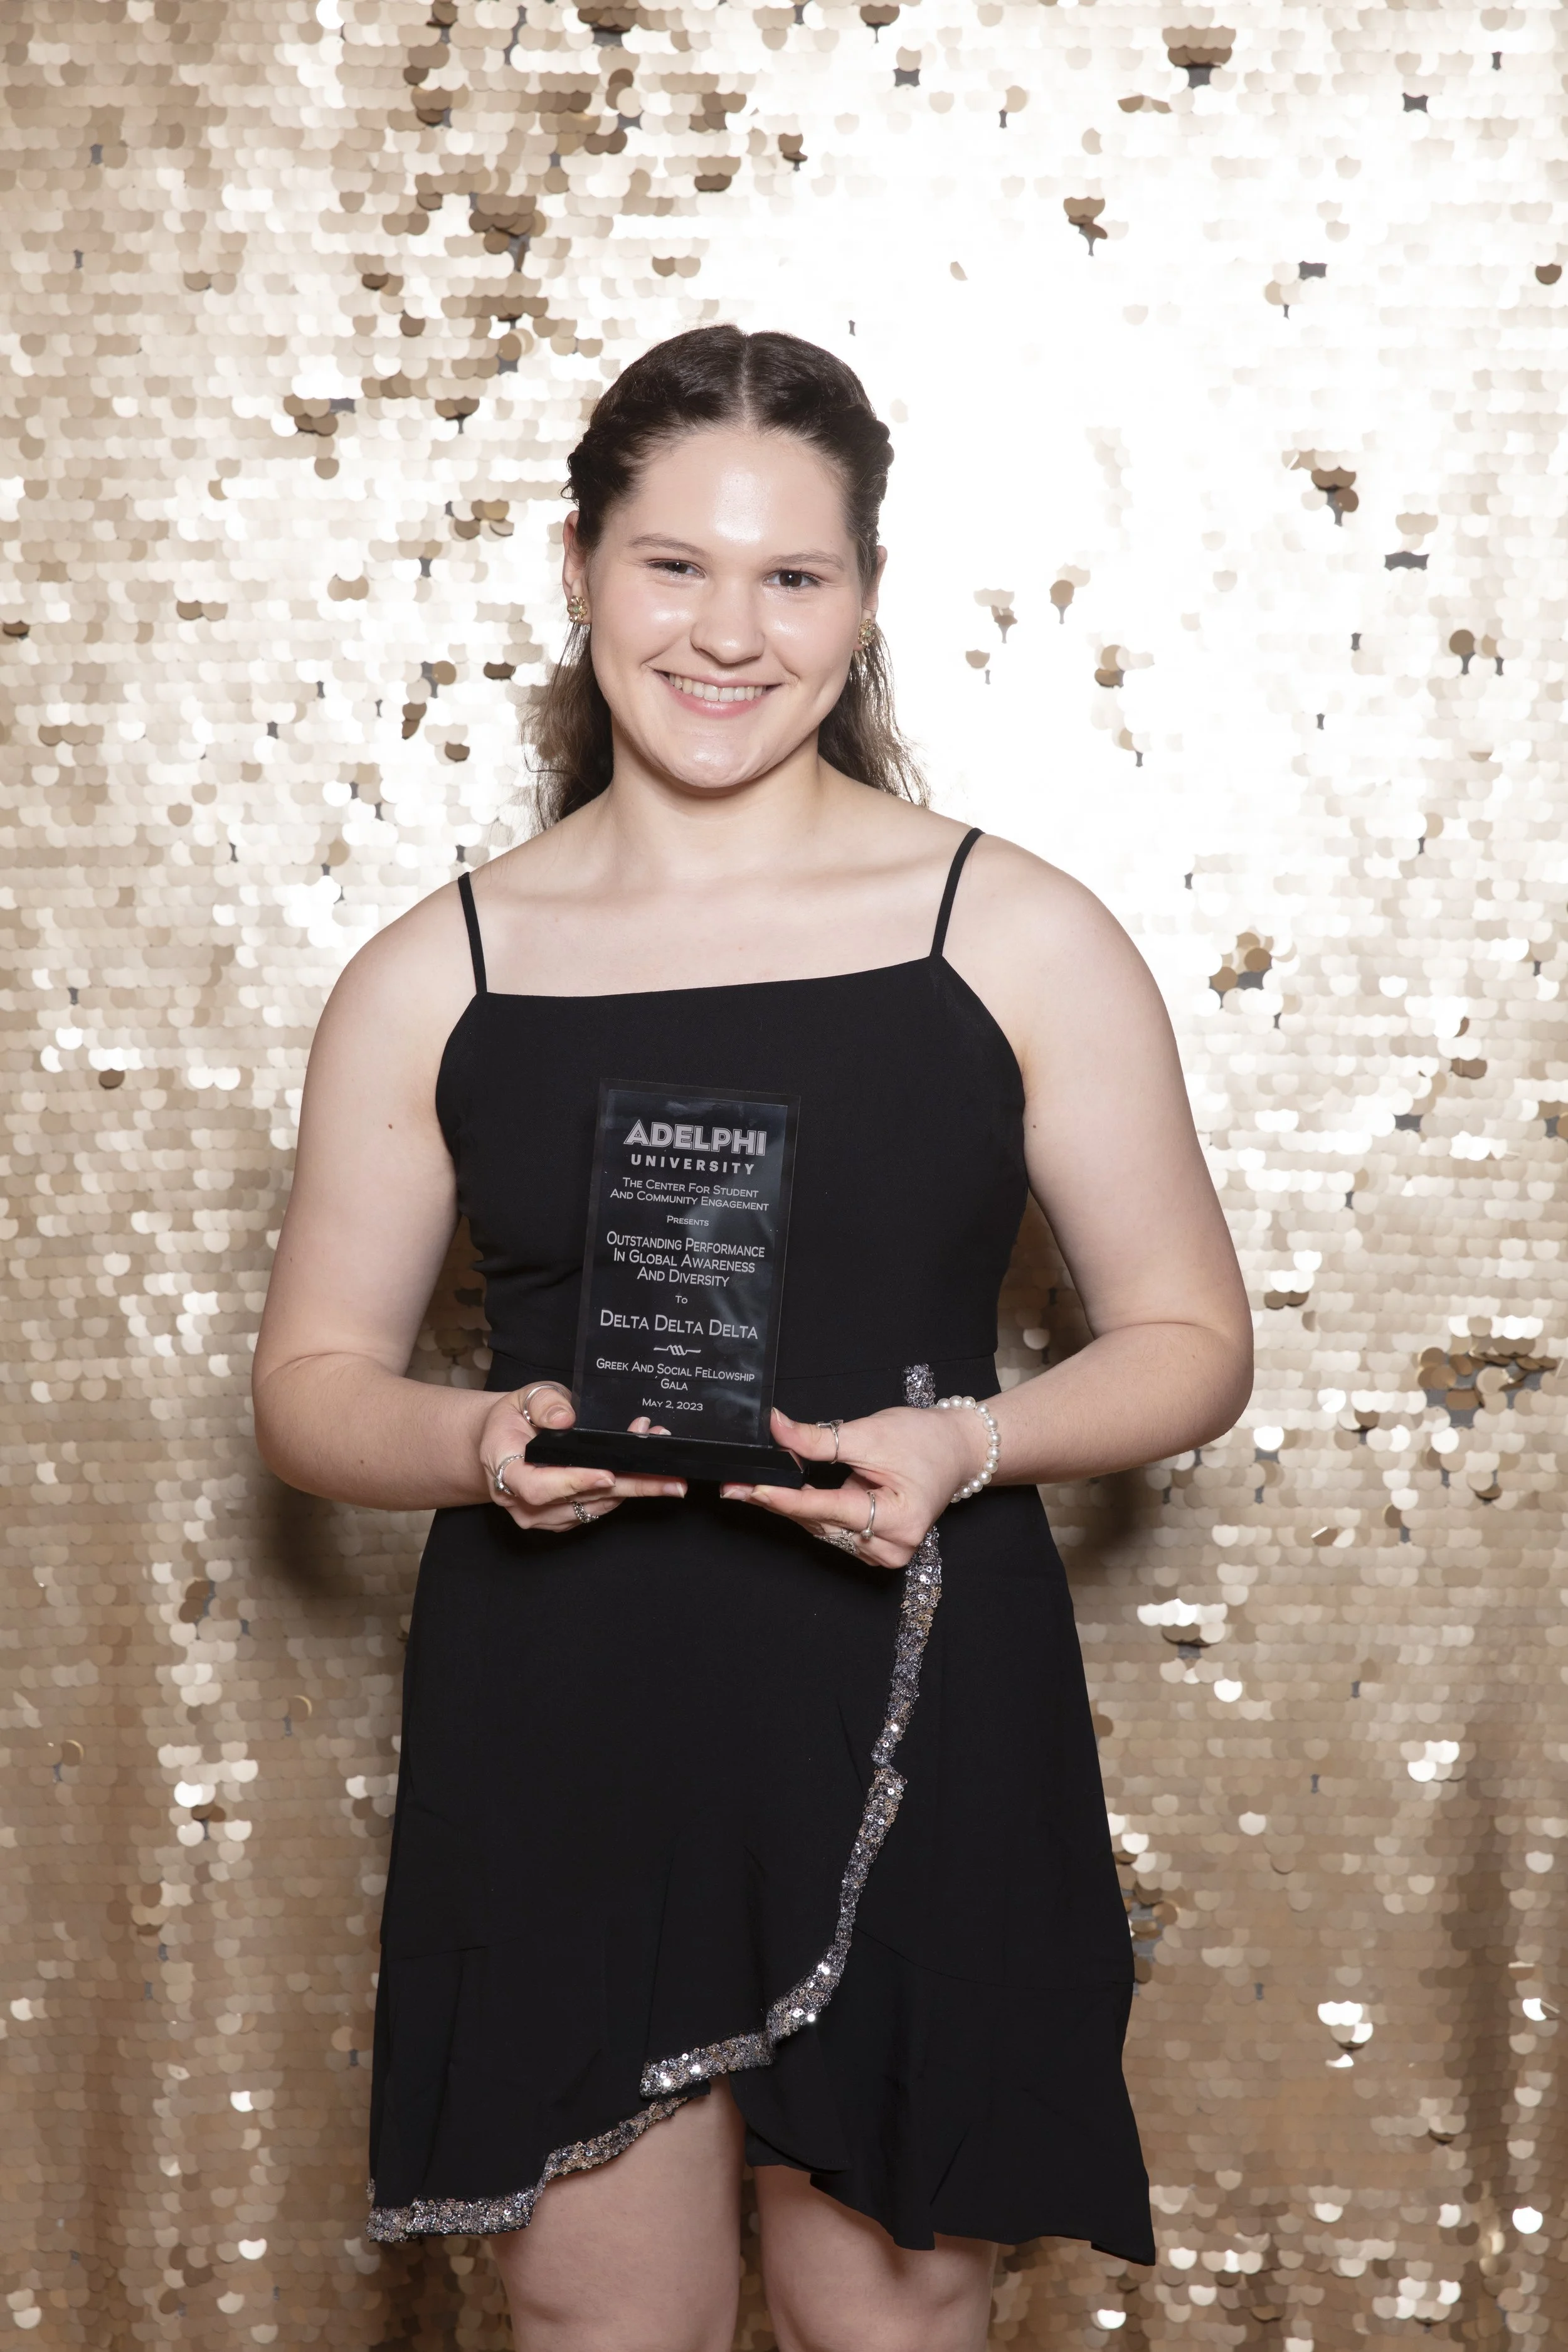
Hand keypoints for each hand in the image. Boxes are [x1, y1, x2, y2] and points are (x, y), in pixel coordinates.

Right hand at [478, 1383, 685, 1532]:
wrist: (503, 1440)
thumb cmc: (515, 1418)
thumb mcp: (525, 1397)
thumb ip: (544, 1404)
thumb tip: (565, 1419)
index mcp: (505, 1470)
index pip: (537, 1487)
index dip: (574, 1482)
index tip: (607, 1474)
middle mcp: (521, 1502)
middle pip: (578, 1500)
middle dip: (629, 1485)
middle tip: (671, 1480)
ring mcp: (542, 1515)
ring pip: (594, 1506)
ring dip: (634, 1487)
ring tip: (668, 1468)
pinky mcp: (563, 1517)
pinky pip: (597, 1508)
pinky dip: (624, 1490)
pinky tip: (648, 1472)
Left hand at [720, 1404, 986, 1569]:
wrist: (956, 1451)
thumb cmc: (923, 1440)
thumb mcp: (869, 1433)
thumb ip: (819, 1439)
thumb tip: (776, 1428)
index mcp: (899, 1519)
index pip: (828, 1509)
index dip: (786, 1498)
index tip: (750, 1490)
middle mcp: (892, 1546)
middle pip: (821, 1523)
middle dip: (780, 1501)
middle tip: (737, 1485)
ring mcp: (885, 1553)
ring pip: (823, 1531)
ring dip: (793, 1507)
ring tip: (760, 1485)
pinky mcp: (876, 1549)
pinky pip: (833, 1532)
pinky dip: (812, 1512)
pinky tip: (791, 1496)